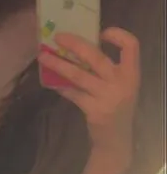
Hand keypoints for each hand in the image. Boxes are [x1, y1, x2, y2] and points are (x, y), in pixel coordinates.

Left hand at [37, 28, 139, 173]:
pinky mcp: (95, 110)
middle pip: (96, 57)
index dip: (118, 35)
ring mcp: (109, 97)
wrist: (117, 141)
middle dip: (74, 44)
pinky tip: (50, 81)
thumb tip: (75, 44)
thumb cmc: (115, 104)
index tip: (100, 32)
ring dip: (58, 64)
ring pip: (78, 74)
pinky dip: (60, 86)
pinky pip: (72, 93)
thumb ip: (104, 67)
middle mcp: (123, 83)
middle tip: (57, 37)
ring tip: (42, 56)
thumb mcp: (118, 84)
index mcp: (131, 73)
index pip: (132, 47)